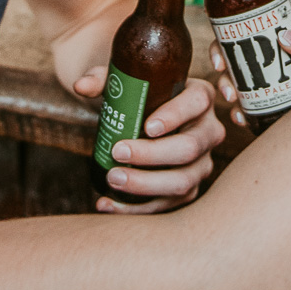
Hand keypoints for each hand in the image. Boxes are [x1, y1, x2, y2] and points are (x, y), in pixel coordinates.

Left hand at [72, 69, 224, 212]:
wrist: (147, 120)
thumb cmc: (140, 97)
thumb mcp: (124, 82)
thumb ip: (103, 79)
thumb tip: (81, 86)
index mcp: (200, 96)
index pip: (197, 102)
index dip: (175, 115)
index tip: (146, 126)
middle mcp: (209, 130)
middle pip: (189, 147)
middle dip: (152, 154)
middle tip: (118, 151)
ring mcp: (203, 162)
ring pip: (184, 180)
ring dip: (146, 184)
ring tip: (112, 178)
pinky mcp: (190, 188)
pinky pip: (170, 205)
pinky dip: (138, 209)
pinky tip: (108, 204)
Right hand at [212, 23, 290, 125]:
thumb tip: (286, 37)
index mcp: (282, 33)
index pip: (245, 29)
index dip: (225, 39)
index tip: (221, 56)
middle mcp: (271, 56)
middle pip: (235, 58)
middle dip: (223, 72)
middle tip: (227, 87)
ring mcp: (271, 79)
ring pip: (239, 82)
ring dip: (229, 91)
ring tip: (234, 103)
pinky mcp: (275, 101)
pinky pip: (251, 106)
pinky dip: (242, 113)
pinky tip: (243, 118)